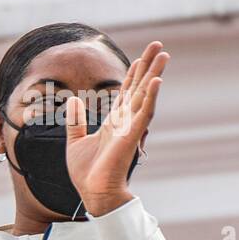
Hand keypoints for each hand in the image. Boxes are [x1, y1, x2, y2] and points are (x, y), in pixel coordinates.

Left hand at [65, 40, 166, 216]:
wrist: (93, 193)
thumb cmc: (87, 172)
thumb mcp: (75, 141)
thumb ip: (75, 121)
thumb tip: (73, 98)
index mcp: (113, 121)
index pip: (126, 92)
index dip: (133, 74)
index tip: (141, 57)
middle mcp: (125, 121)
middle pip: (139, 88)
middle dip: (149, 67)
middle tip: (159, 46)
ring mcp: (130, 128)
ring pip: (145, 96)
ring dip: (154, 76)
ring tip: (164, 56)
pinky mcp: (131, 137)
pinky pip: (143, 114)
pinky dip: (150, 98)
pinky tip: (157, 82)